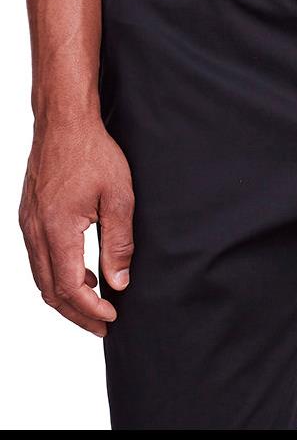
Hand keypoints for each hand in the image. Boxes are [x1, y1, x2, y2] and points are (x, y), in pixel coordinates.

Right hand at [18, 115, 134, 336]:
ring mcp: (27, 223)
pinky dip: (56, 274)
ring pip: (40, 276)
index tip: (112, 317)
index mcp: (57, 229)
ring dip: (65, 296)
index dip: (90, 309)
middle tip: (102, 325)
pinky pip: (38, 258)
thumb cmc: (93, 152)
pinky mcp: (28, 215)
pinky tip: (80, 270)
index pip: (70, 287)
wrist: (63, 121)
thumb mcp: (118, 195)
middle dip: (77, 314)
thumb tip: (118, 282)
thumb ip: (118, 242)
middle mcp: (35, 231)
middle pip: (50, 290)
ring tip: (94, 303)